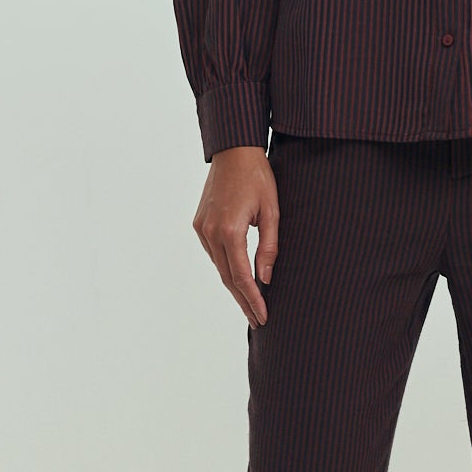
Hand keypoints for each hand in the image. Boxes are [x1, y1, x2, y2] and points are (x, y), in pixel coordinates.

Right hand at [193, 146, 278, 326]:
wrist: (234, 151)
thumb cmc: (258, 177)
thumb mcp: (272, 211)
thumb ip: (269, 247)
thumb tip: (265, 278)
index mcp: (230, 230)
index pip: (242, 277)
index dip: (253, 300)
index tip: (263, 316)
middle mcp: (210, 232)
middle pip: (228, 278)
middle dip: (244, 301)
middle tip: (257, 320)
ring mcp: (201, 228)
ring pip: (219, 267)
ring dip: (235, 286)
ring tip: (250, 304)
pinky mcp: (199, 224)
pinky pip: (214, 254)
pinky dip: (226, 268)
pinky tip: (238, 279)